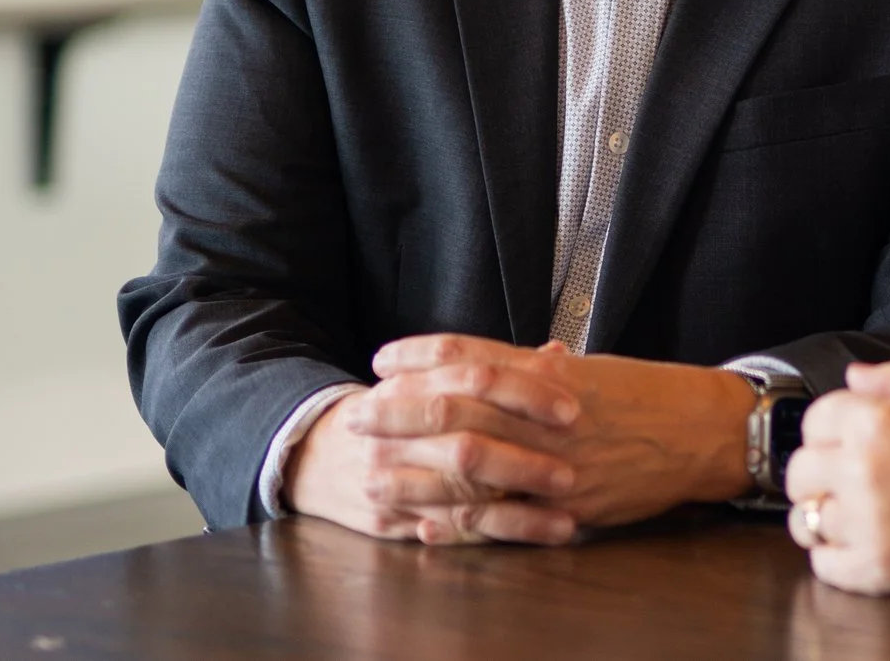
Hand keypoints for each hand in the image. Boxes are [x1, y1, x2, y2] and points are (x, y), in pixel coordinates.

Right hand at [284, 355, 583, 545]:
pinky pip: (448, 532)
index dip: (525, 394)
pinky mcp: (390, 522)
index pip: (474, 382)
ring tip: (571, 515)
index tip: (572, 407)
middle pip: (467, 446)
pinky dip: (494, 536)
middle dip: (524, 461)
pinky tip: (533, 537)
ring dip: (519, 512)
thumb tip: (558, 353)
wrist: (315, 453)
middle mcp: (399, 434)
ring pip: (461, 498)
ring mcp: (392, 482)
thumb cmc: (393, 410)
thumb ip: (495, 369)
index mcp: (414, 387)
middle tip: (574, 469)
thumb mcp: (432, 380)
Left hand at [363, 337, 757, 532]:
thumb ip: (540, 369)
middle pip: (457, 409)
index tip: (383, 359)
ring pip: (471, 466)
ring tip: (373, 475)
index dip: (421, 356)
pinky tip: (427, 528)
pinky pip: (506, 519)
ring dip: (415, 473)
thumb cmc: (650, 395)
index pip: (472, 357)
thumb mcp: (593, 369)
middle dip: (400, 413)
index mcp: (551, 374)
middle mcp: (548, 414)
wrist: (705, 431)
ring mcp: (558, 462)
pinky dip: (462, 526)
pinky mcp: (571, 506)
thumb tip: (493, 360)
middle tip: (358, 415)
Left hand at [783, 361, 889, 600]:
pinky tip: (868, 542)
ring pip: (804, 519)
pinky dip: (836, 555)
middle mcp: (863, 471)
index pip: (814, 418)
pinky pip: (824, 563)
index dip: (833, 425)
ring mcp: (868, 525)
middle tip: (855, 476)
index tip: (854, 438)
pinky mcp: (878, 572)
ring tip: (858, 512)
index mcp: (880, 422)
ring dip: (823, 513)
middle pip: (799, 470)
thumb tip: (853, 377)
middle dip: (821, 469)